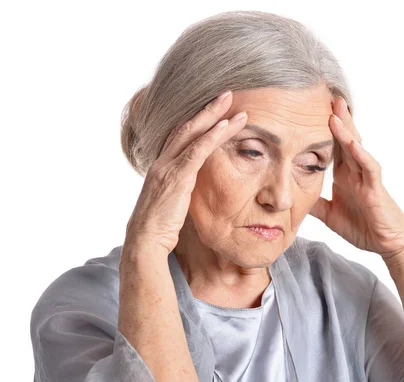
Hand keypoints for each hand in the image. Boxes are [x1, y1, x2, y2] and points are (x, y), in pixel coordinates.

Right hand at [124, 90, 246, 254]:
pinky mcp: (175, 178)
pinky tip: (226, 125)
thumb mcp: (173, 200)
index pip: (182, 135)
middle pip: (187, 126)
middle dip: (208, 109)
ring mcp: (167, 167)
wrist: (144, 241)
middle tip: (227, 94)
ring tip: (233, 103)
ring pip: (192, 133)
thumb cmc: (160, 225)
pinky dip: (212, 136)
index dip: (200, 119)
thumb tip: (196, 183)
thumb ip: (183, 186)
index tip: (217, 108)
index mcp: (163, 165)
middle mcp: (163, 161)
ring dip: (214, 116)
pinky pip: (196, 151)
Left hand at [309, 96, 403, 260]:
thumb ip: (315, 203)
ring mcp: (366, 178)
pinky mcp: (375, 189)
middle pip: (344, 139)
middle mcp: (355, 172)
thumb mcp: (330, 215)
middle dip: (335, 117)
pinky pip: (369, 168)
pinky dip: (361, 154)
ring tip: (335, 110)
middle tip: (323, 95)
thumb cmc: (364, 227)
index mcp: (344, 176)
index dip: (321, 130)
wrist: (388, 243)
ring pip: (356, 147)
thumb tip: (294, 196)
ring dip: (346, 129)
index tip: (306, 111)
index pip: (331, 147)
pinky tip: (352, 142)